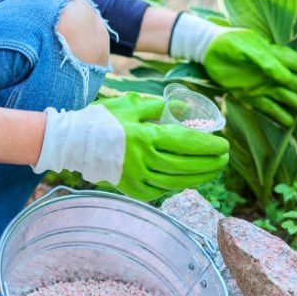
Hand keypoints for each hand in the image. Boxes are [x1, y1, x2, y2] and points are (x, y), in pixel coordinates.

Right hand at [32, 93, 228, 200]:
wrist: (72, 144)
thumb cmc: (102, 120)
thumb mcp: (132, 105)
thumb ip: (158, 107)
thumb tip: (183, 108)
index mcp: (147, 138)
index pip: (187, 143)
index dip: (209, 146)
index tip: (224, 146)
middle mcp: (145, 161)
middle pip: (187, 165)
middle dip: (210, 163)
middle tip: (224, 159)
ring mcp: (139, 179)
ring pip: (178, 181)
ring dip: (199, 177)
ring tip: (213, 171)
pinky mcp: (133, 190)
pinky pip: (163, 190)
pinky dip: (179, 185)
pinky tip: (189, 180)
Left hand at [204, 29, 296, 125]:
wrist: (207, 50)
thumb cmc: (228, 42)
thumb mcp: (245, 47)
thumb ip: (264, 61)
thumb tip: (285, 77)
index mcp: (274, 56)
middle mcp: (272, 72)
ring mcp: (262, 85)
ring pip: (285, 97)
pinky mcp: (250, 95)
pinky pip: (267, 107)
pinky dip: (278, 115)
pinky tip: (290, 123)